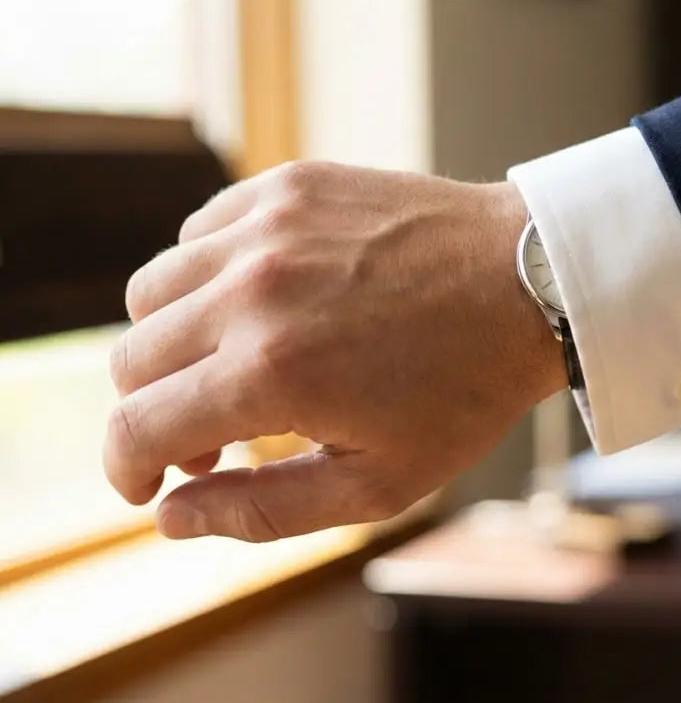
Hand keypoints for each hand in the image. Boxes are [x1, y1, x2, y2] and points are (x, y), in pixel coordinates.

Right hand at [105, 161, 566, 540]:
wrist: (533, 282)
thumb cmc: (467, 390)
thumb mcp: (380, 483)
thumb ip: (263, 512)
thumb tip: (170, 517)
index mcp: (271, 373)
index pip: (134, 428)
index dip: (125, 469)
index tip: (146, 484)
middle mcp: (253, 291)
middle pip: (131, 360)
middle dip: (154, 412)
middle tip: (214, 437)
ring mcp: (268, 227)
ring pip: (152, 291)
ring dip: (173, 341)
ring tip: (235, 364)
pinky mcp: (289, 184)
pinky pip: (201, 233)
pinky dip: (208, 275)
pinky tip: (262, 302)